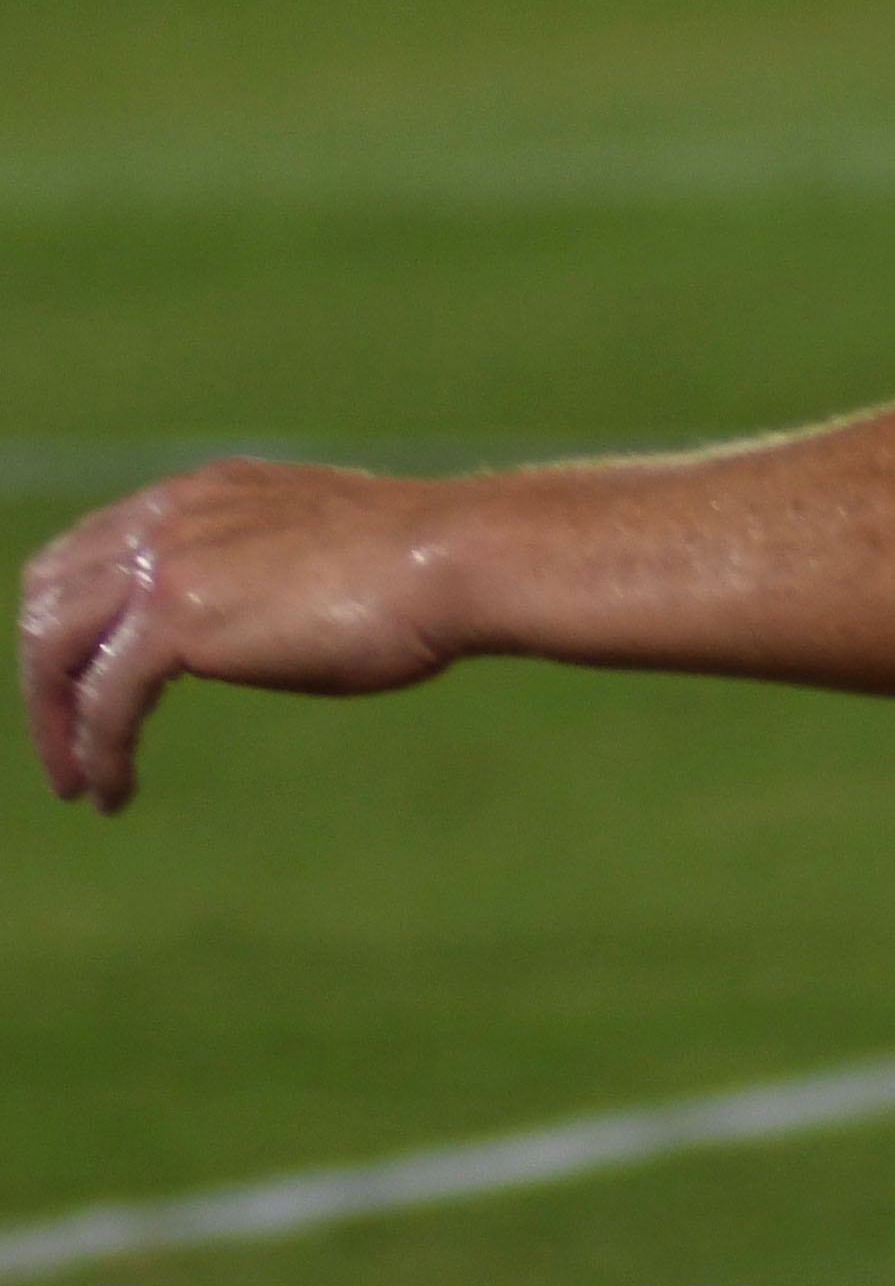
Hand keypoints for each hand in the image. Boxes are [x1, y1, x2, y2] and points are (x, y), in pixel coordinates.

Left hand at [21, 461, 457, 811]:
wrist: (457, 556)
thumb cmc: (425, 565)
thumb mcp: (323, 549)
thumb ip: (272, 567)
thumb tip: (277, 611)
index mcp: (204, 492)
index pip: (92, 547)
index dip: (74, 618)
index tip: (88, 677)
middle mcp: (169, 516)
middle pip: (48, 593)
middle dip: (46, 672)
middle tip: (67, 737)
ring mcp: (166, 563)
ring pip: (53, 647)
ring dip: (54, 722)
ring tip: (78, 780)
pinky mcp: (176, 618)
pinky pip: (102, 700)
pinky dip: (96, 752)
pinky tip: (114, 793)